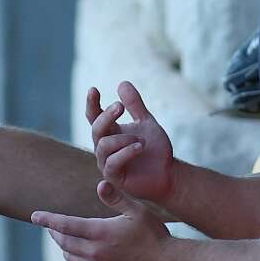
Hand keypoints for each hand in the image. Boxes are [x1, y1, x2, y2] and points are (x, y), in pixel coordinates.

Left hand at [31, 197, 176, 260]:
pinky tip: (84, 256)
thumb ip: (116, 199)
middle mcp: (95, 252)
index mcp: (100, 233)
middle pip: (64, 242)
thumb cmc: (154, 235)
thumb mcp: (137, 211)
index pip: (64, 225)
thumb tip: (100, 184)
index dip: (47, 220)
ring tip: (66, 240)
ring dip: (65, 248)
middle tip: (52, 227)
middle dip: (55, 233)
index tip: (34, 216)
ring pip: (70, 258)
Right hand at [89, 80, 175, 207]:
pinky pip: (112, 162)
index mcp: (110, 132)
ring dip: (123, 139)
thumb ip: (135, 104)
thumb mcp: (146, 122)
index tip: (94, 89)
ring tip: (142, 140)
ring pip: (103, 145)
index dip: (92, 103)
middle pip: (96, 129)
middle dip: (106, 116)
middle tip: (119, 106)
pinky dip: (126, 152)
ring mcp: (107, 162)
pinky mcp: (114, 177)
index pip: (94, 116)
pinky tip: (140, 147)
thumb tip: (122, 83)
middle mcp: (104, 147)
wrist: (168, 173)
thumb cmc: (155, 149)